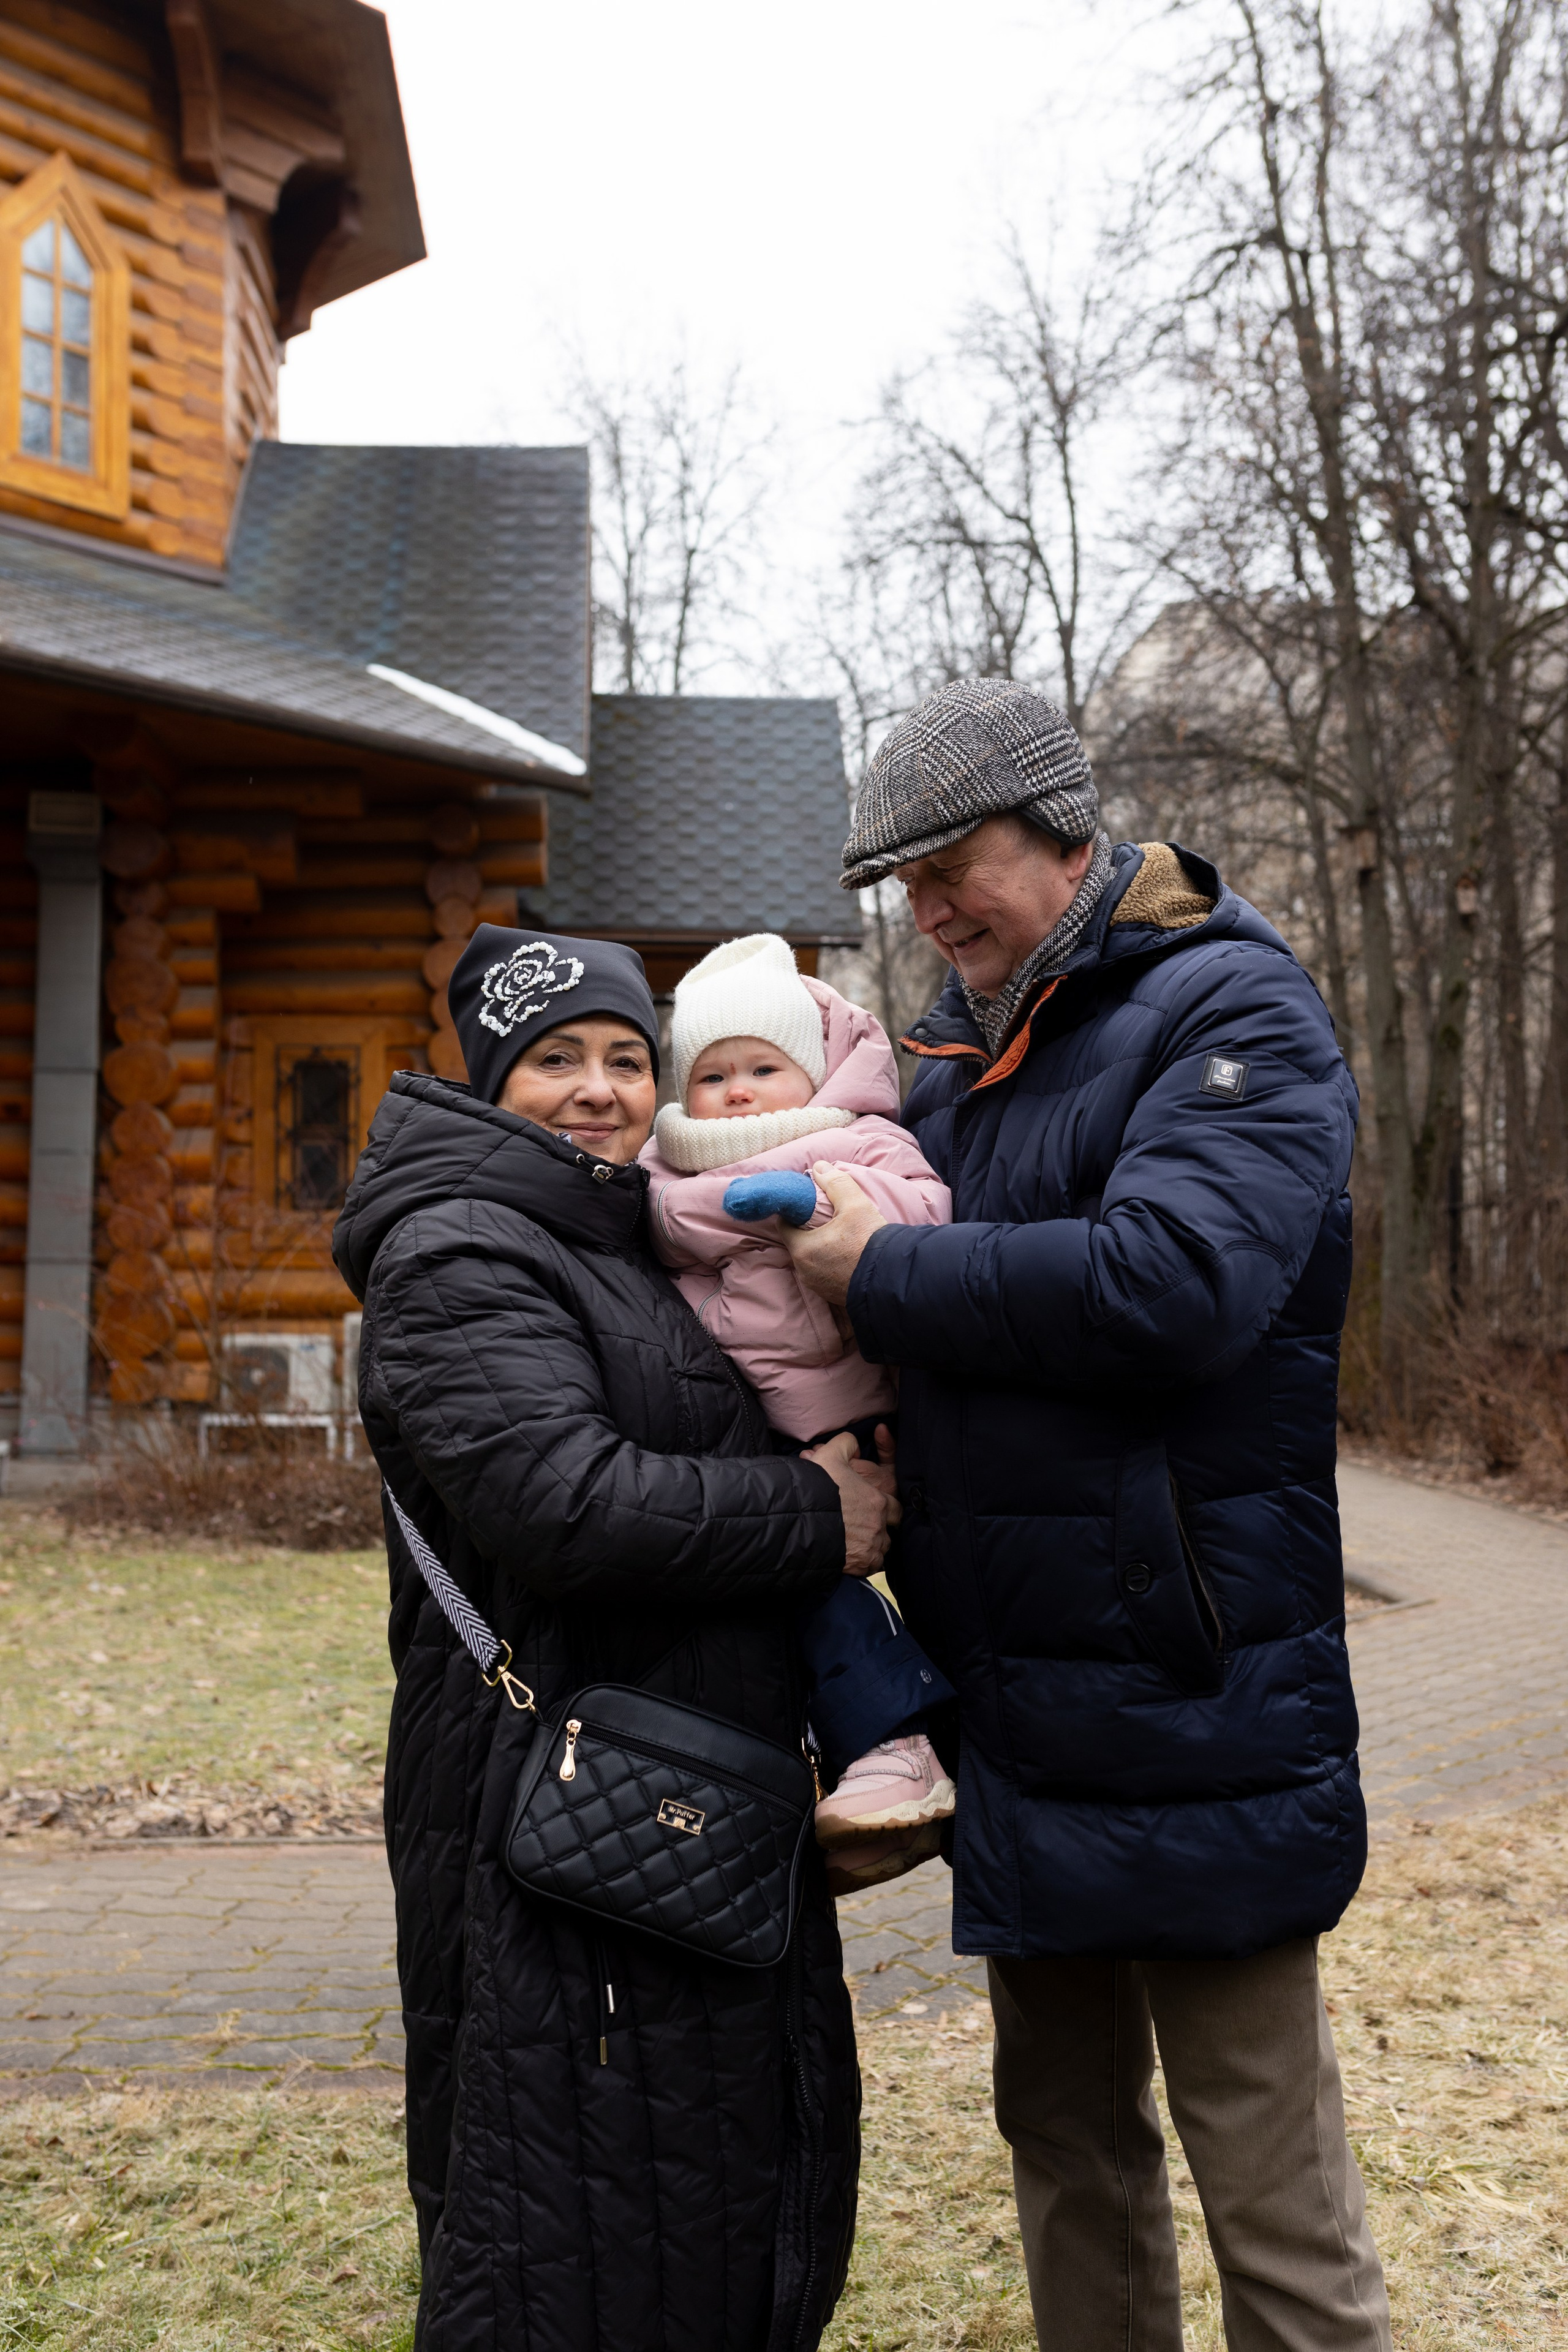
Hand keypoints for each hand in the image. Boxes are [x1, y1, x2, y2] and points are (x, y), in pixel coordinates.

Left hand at [779, 1164, 887, 1307]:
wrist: (894, 1280)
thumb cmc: (870, 1242)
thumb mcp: (855, 1205)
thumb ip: (836, 1183)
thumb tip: (820, 1166)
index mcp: (802, 1248)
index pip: (784, 1225)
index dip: (794, 1213)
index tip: (809, 1206)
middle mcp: (804, 1270)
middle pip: (798, 1242)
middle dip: (808, 1230)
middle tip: (828, 1219)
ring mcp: (817, 1286)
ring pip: (811, 1259)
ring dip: (820, 1248)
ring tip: (840, 1237)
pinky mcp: (831, 1296)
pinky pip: (824, 1273)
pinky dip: (831, 1263)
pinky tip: (848, 1255)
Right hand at [802, 1430, 901, 1575]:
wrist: (798, 1523)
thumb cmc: (815, 1488)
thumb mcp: (829, 1455)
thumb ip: (845, 1443)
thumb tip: (853, 1442)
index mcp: (876, 1501)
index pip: (895, 1507)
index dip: (887, 1508)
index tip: (878, 1509)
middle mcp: (877, 1527)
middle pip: (889, 1531)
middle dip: (880, 1530)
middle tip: (866, 1528)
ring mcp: (868, 1548)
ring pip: (879, 1551)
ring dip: (871, 1546)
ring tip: (857, 1542)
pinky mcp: (857, 1566)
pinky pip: (868, 1567)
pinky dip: (863, 1563)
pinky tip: (851, 1557)